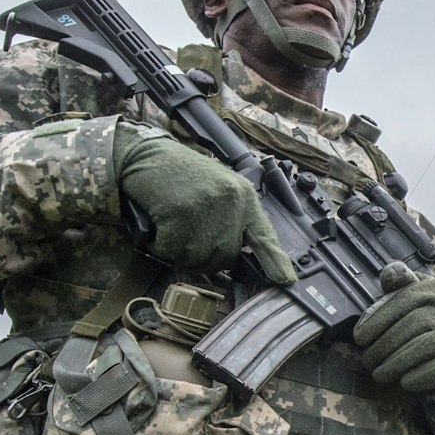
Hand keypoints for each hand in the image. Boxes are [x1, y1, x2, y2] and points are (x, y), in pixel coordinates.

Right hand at [113, 122, 294, 280]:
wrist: (148, 155)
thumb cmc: (182, 176)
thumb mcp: (220, 190)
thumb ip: (233, 219)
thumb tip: (236, 256)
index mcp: (244, 197)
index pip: (264, 235)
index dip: (276, 261)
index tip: (286, 280)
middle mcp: (231, 202)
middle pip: (224, 258)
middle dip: (204, 255)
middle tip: (187, 233)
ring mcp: (206, 208)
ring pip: (196, 258)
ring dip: (178, 251)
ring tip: (173, 224)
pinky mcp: (179, 214)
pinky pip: (170, 252)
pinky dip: (159, 245)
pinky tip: (159, 225)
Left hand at [354, 263, 434, 391]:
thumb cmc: (433, 319)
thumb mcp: (419, 294)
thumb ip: (400, 284)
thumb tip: (389, 275)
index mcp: (434, 288)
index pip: (401, 301)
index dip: (376, 321)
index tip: (359, 339)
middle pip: (408, 326)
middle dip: (382, 348)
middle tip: (368, 362)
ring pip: (421, 348)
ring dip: (395, 364)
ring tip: (380, 374)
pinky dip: (421, 376)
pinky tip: (406, 382)